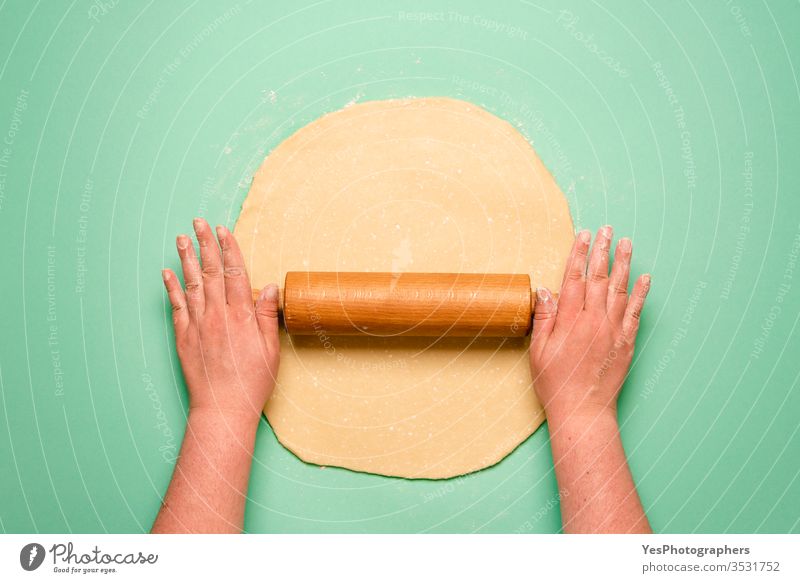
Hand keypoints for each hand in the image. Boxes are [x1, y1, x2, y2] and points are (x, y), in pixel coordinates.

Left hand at [161, 218, 279, 423]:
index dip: (228, 249)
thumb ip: (267, 315)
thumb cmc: (252, 382)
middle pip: (210, 272)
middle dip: (205, 244)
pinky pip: (176, 306)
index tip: (223, 230)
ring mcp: (198, 325)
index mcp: (242, 317)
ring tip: (182, 238)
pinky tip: (167, 273)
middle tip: (199, 223)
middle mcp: (217, 316)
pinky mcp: (184, 338)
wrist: (223, 408)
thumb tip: (268, 286)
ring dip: (186, 259)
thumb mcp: (271, 349)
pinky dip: (171, 287)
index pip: (234, 273)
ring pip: (191, 284)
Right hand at [530, 226, 649, 419]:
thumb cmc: (556, 384)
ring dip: (624, 264)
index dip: (578, 254)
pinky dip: (641, 293)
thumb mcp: (539, 351)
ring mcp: (614, 331)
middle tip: (606, 229)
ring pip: (620, 290)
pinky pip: (636, 312)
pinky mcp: (627, 342)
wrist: (584, 411)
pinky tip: (645, 277)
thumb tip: (545, 289)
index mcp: (570, 322)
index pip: (575, 279)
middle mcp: (594, 321)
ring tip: (627, 242)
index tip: (583, 235)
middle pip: (599, 278)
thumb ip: (545, 318)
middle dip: (602, 251)